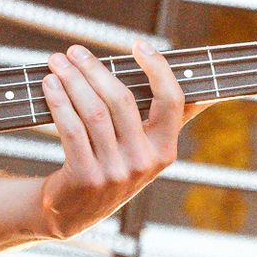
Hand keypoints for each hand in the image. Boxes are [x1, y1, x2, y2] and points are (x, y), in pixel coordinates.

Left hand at [36, 37, 187, 239]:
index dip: (158, 69)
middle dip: (95, 70)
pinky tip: (50, 86)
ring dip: (72, 81)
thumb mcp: (143, 150)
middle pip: (122, 101)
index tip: (139, 44)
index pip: (172, 101)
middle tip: (74, 51)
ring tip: (57, 63)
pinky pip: (73, 130)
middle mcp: (144, 163)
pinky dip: (59, 103)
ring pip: (94, 113)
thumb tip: (207, 92)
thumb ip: (167, 122)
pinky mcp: (86, 178)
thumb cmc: (110, 167)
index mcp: (165, 150)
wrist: (73, 212)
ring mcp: (116, 173)